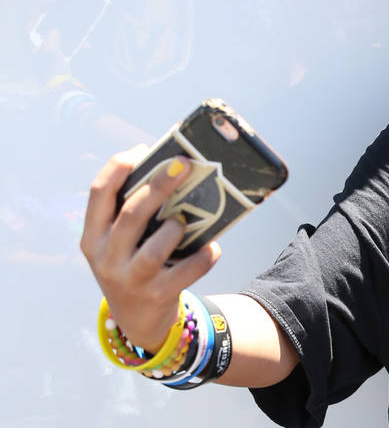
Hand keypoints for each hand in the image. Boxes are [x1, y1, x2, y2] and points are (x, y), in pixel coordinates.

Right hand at [80, 147, 220, 351]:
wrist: (138, 322)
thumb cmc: (134, 262)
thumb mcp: (120, 240)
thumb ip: (133, 208)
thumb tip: (170, 163)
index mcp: (93, 236)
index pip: (98, 193)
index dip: (119, 167)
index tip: (143, 150)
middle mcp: (106, 259)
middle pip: (131, 214)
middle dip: (159, 185)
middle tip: (183, 163)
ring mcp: (130, 281)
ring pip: (153, 250)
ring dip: (175, 229)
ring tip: (185, 220)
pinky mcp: (157, 297)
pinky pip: (185, 273)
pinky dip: (203, 257)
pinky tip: (213, 247)